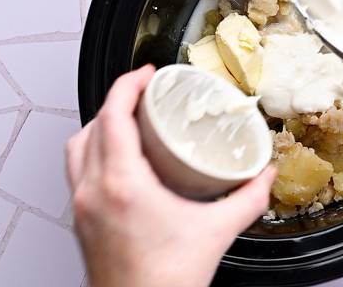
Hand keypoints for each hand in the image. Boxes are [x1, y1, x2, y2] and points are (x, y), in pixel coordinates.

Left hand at [66, 65, 275, 286]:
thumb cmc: (164, 282)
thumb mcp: (217, 232)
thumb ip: (248, 199)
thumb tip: (265, 176)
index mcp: (122, 185)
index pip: (113, 116)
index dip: (128, 86)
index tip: (147, 75)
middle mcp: (93, 191)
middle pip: (92, 125)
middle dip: (117, 100)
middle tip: (144, 92)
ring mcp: (82, 206)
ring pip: (78, 147)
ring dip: (100, 124)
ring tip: (128, 119)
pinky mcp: (82, 220)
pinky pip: (78, 170)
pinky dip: (94, 150)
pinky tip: (119, 159)